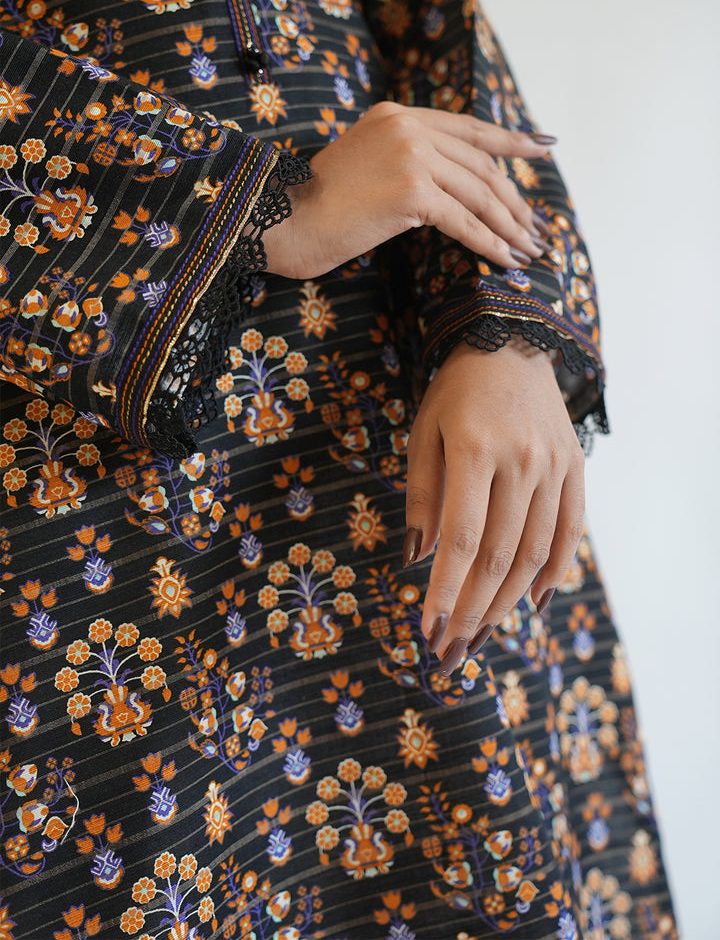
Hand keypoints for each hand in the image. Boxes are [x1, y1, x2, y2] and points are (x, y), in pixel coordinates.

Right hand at [263, 101, 553, 278]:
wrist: (281, 221)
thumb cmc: (316, 208)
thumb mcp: (363, 167)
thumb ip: (404, 161)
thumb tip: (450, 188)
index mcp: (396, 115)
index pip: (468, 128)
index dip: (510, 141)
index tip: (543, 148)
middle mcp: (407, 126)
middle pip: (480, 166)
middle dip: (513, 202)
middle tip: (534, 230)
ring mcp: (410, 154)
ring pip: (478, 194)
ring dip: (508, 227)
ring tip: (527, 250)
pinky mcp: (411, 190)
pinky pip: (464, 222)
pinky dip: (489, 244)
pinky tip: (506, 260)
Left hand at [404, 339, 584, 674]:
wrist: (511, 345)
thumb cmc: (455, 394)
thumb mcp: (424, 433)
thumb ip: (423, 495)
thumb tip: (420, 559)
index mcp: (476, 450)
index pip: (462, 538)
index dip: (445, 590)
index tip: (428, 629)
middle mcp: (521, 461)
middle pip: (499, 555)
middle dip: (472, 610)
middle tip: (450, 651)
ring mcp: (554, 465)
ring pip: (535, 552)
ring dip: (506, 602)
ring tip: (481, 636)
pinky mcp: (576, 467)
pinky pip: (570, 530)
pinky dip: (554, 572)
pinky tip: (533, 604)